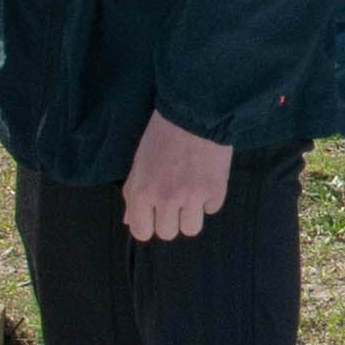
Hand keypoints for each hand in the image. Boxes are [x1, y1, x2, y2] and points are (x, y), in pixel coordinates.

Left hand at [124, 113, 234, 242]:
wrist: (195, 112)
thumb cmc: (162, 135)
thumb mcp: (140, 163)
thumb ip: (133, 193)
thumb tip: (129, 221)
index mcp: (142, 192)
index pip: (141, 232)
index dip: (148, 224)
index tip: (154, 214)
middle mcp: (165, 198)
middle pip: (167, 233)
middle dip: (171, 219)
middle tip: (175, 197)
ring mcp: (192, 196)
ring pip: (191, 228)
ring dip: (191, 213)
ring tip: (191, 192)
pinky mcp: (215, 190)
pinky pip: (212, 209)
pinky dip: (210, 197)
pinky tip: (205, 177)